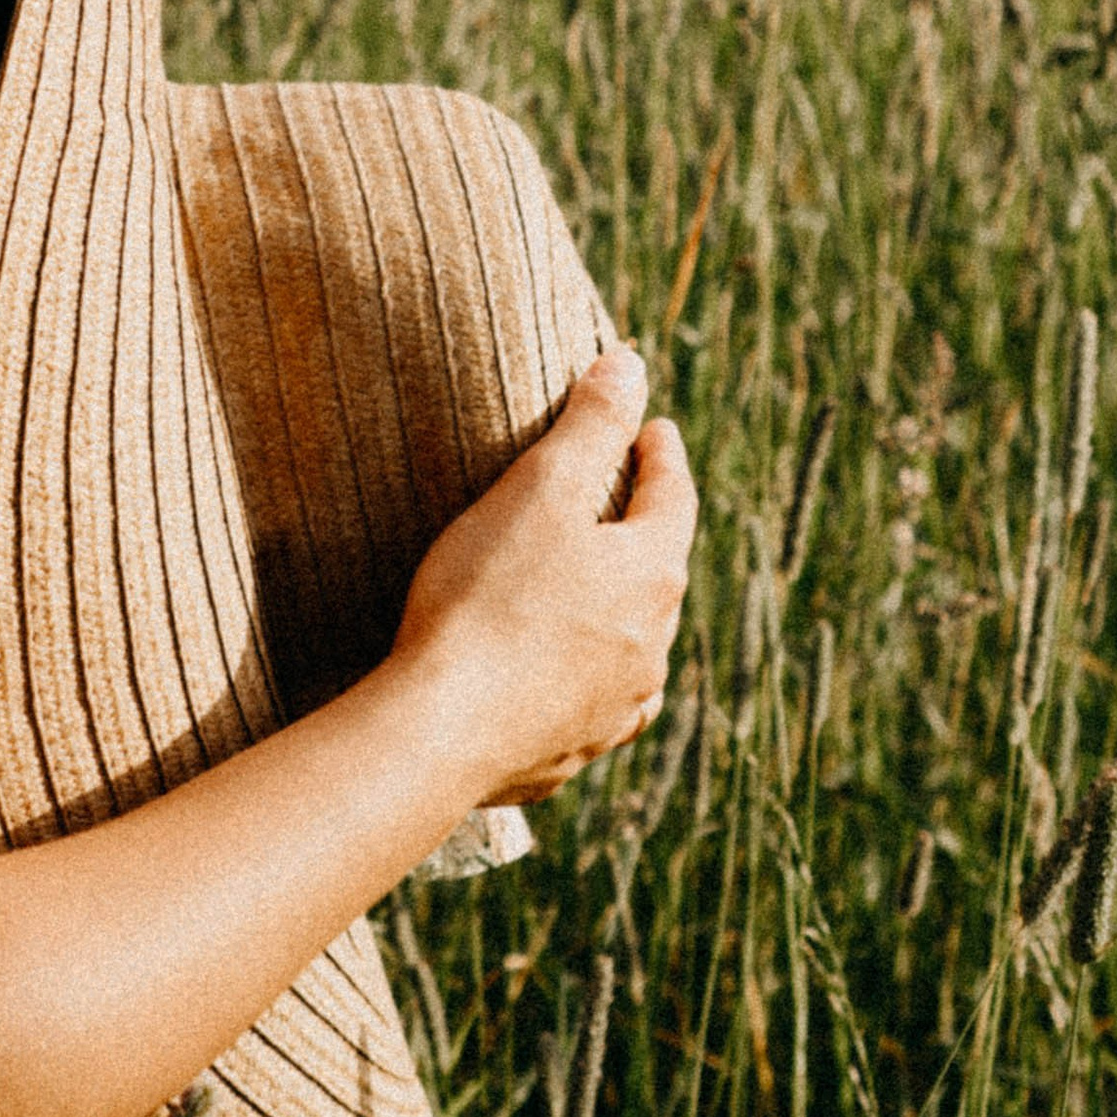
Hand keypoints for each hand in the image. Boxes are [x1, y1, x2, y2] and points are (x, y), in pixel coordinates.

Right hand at [388, 347, 695, 810]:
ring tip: (596, 590)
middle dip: (646, 532)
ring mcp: (617, 708)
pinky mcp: (575, 752)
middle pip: (661, 573)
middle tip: (626, 501)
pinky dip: (588, 677)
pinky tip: (567, 679)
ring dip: (622, 612)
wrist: (442, 728)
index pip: (674, 497)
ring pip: (637, 646)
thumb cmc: (486, 597)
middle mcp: (651, 646)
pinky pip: (595, 704)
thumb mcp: (539, 488)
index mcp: (651, 575)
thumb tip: (634, 364)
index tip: (655, 429)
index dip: (662, 455)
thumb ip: (591, 424)